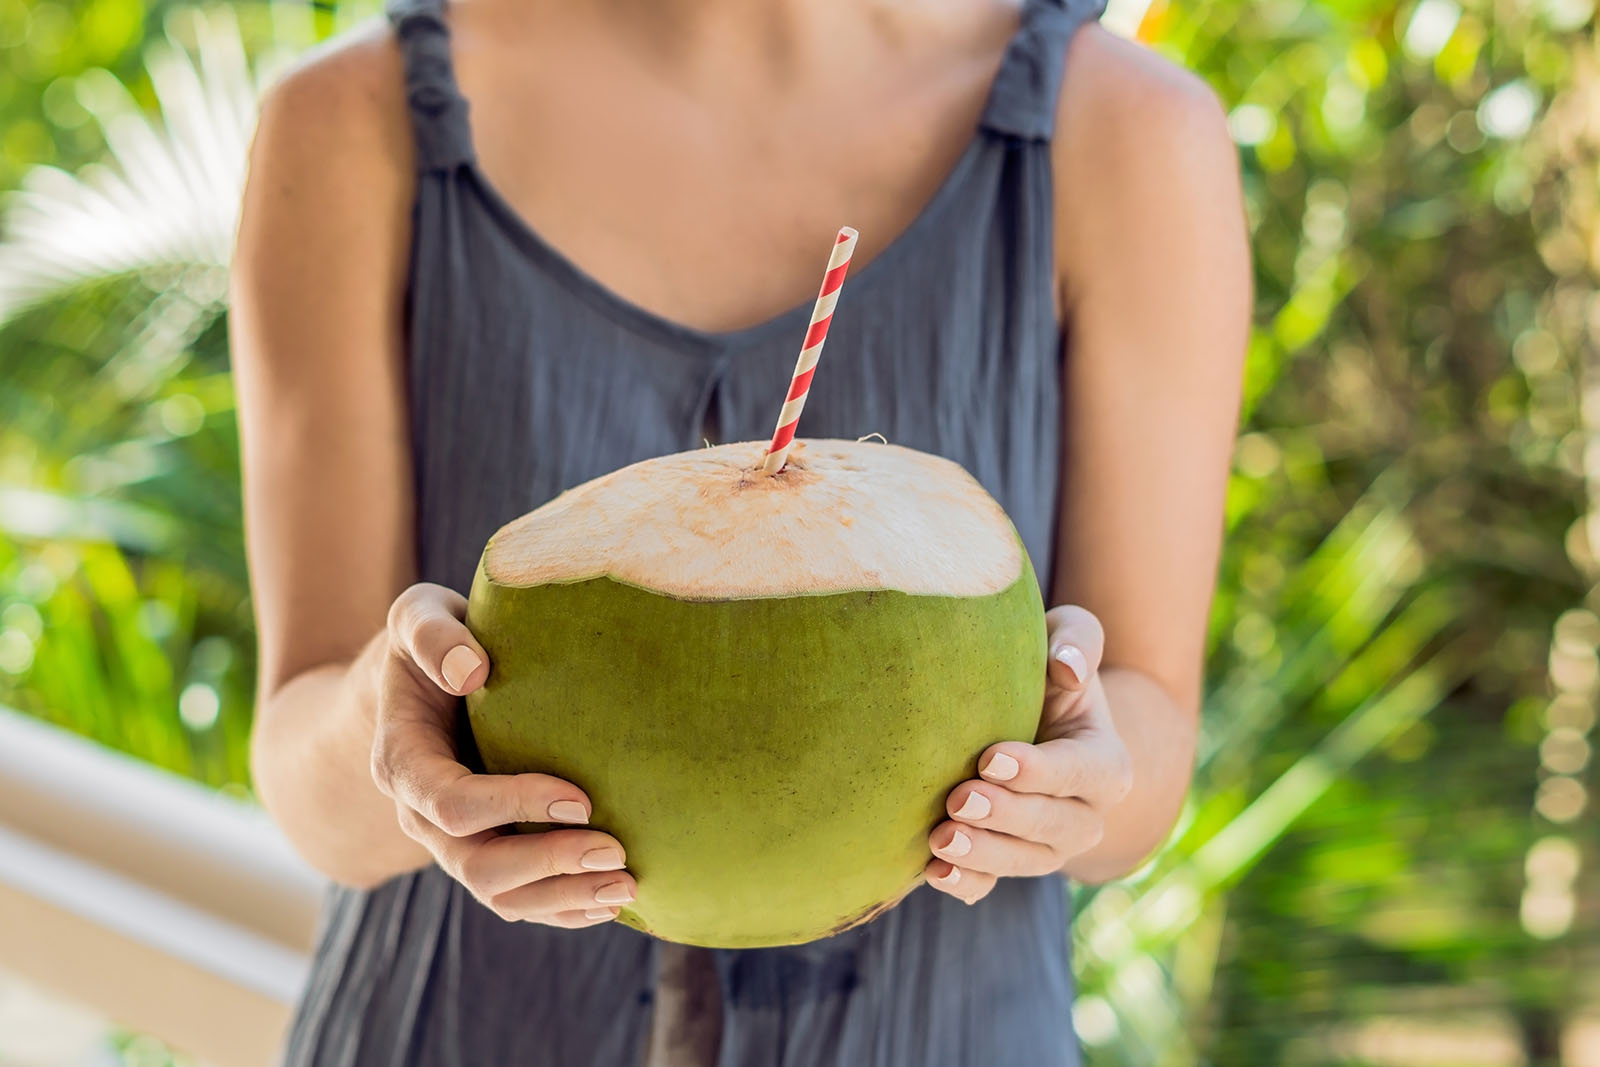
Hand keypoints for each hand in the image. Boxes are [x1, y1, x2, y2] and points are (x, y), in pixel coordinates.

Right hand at [368, 583, 635, 926]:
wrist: (424, 679)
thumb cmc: (432, 642)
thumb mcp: (417, 616)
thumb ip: (431, 634)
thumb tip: (470, 668)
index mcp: (403, 761)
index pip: (451, 803)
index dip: (513, 806)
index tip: (579, 796)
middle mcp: (421, 814)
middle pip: (476, 865)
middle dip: (548, 864)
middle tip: (616, 851)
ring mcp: (452, 841)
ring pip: (499, 895)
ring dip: (563, 898)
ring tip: (627, 887)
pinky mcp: (485, 849)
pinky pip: (518, 898)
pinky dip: (563, 907)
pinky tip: (612, 902)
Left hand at [924, 605, 1132, 901]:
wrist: (1032, 718)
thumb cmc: (1048, 670)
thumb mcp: (1069, 640)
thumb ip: (1077, 639)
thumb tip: (1066, 665)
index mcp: (1106, 764)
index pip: (1079, 772)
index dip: (1038, 770)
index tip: (991, 757)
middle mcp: (1085, 815)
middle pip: (1052, 825)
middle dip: (1005, 815)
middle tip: (960, 797)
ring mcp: (1047, 847)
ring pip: (1022, 861)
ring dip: (982, 854)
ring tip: (940, 838)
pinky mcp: (1009, 863)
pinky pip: (991, 887)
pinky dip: (964, 884)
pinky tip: (931, 872)